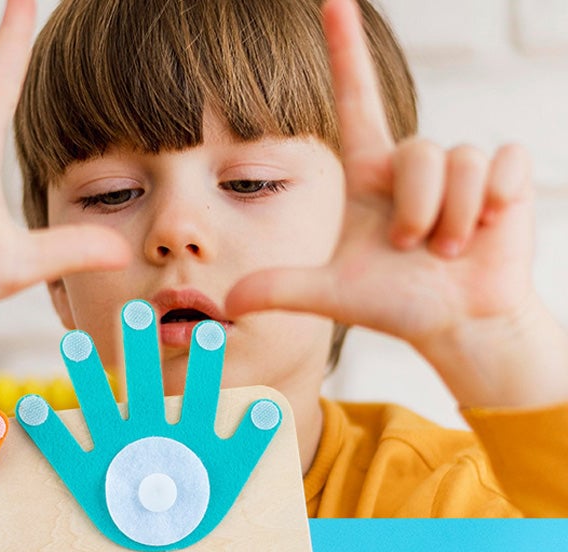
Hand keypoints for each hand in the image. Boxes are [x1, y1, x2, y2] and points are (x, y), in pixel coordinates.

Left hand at [226, 0, 567, 408]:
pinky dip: (492, 205)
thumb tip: (227, 304)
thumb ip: (280, 289)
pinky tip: (487, 230)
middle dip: (415, 210)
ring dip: (451, 217)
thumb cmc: (396, 305)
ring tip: (449, 250)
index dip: (345, 49)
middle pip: (415, 152)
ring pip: (457, 160)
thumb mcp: (332, 295)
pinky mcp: (503, 176)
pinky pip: (500, 164)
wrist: (457, 323)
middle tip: (415, 249)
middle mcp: (411, 165)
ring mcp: (459, 168)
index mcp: (369, 175)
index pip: (355, 99)